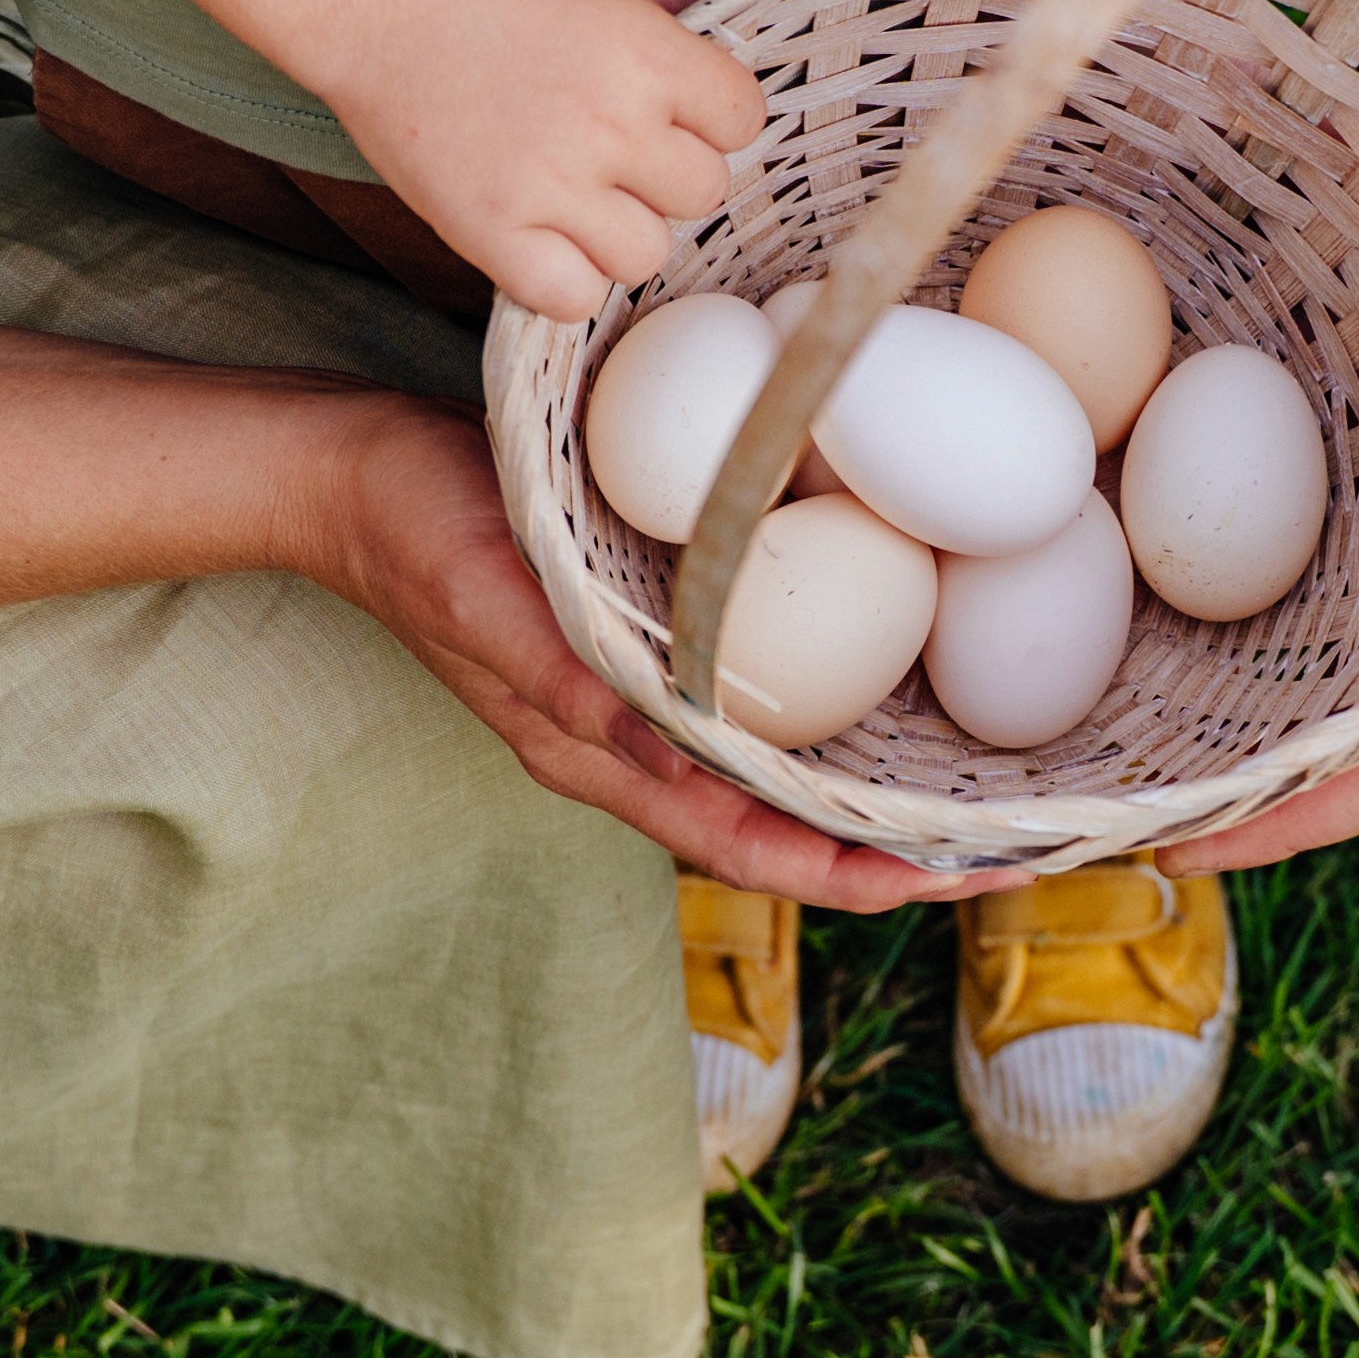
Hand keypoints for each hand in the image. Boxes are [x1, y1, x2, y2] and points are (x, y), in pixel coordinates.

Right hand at [298, 0, 762, 323]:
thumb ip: (656, 13)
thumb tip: (710, 45)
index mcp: (647, 53)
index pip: (742, 118)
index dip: (714, 116)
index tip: (677, 110)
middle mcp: (613, 124)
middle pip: (702, 192)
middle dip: (667, 173)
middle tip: (616, 152)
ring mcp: (552, 184)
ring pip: (646, 254)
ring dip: (620, 230)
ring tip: (576, 197)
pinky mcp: (490, 230)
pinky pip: (571, 297)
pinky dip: (565, 278)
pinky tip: (541, 237)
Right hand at [318, 403, 952, 910]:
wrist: (354, 474)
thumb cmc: (417, 529)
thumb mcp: (490, 600)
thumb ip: (573, 684)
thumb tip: (676, 762)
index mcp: (596, 758)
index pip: (740, 847)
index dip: (843, 873)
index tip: (942, 883)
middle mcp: (630, 749)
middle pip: (777, 831)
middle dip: (887, 853)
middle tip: (1004, 852)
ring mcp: (636, 705)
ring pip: (771, 779)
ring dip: (867, 795)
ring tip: (974, 794)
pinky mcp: (644, 647)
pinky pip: (751, 705)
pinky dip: (826, 713)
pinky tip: (885, 680)